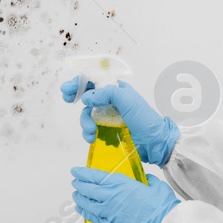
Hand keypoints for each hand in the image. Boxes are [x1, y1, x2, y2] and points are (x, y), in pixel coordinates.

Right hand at [60, 78, 180, 166]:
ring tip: (90, 131)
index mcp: (116, 90)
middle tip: (68, 100)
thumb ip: (106, 94)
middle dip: (77, 98)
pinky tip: (92, 138)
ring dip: (84, 122)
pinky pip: (91, 129)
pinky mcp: (107, 130)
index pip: (94, 81)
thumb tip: (86, 97)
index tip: (68, 89)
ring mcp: (109, 116)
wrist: (155, 142)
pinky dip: (88, 133)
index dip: (79, 82)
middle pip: (87, 96)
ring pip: (88, 115)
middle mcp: (111, 101)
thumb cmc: (145, 119)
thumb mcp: (127, 100)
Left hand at [70, 168, 179, 222]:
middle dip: (79, 185)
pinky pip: (94, 218)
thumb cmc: (161, 208)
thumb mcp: (157, 187)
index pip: (96, 177)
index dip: (83, 173)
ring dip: (80, 199)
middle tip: (75, 182)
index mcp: (122, 184)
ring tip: (75, 196)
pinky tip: (81, 210)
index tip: (76, 171)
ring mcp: (109, 213)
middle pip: (89, 190)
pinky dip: (86, 213)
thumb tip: (148, 181)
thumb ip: (149, 182)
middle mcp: (111, 197)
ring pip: (88, 204)